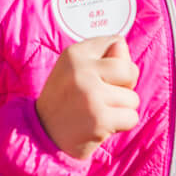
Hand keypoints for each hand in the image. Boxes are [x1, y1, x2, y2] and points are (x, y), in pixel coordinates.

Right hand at [35, 35, 139, 159]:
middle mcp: (82, 70)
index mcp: (74, 53)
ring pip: (132, 98)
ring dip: (121, 109)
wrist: (43, 132)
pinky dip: (121, 124)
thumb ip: (102, 54)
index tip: (99, 75)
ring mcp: (92, 95)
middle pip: (130, 70)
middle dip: (125, 86)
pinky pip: (132, 118)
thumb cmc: (66, 97)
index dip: (116, 62)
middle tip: (104, 96)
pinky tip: (102, 125)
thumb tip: (123, 47)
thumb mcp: (75, 67)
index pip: (118, 43)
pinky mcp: (100, 119)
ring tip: (98, 112)